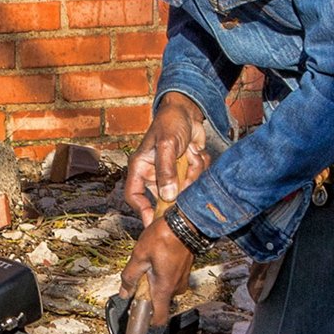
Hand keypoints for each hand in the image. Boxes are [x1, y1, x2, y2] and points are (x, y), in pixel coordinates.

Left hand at [119, 217, 193, 325]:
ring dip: (154, 278)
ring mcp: (182, 279)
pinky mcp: (184, 270)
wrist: (186, 223)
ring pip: (163, 286)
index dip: (149, 323)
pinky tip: (157, 255)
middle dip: (147, 290)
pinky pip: (169, 277)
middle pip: (157, 299)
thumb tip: (124, 292)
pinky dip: (161, 271)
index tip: (139, 320)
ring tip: (149, 259)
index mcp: (164, 288)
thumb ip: (130, 277)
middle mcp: (176, 287)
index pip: (159, 318)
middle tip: (140, 272)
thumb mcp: (139, 256)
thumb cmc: (165, 237)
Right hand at [124, 93, 208, 226]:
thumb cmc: (170, 122)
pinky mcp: (186, 170)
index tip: (154, 223)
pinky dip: (200, 165)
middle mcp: (154, 173)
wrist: (189, 110)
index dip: (142, 211)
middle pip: (165, 196)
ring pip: (184, 188)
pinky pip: (196, 179)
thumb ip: (166, 171)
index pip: (134, 195)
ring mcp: (171, 173)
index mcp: (141, 167)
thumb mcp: (166, 145)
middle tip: (188, 178)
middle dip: (180, 188)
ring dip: (192, 171)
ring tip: (192, 153)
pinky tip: (197, 152)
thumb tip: (168, 197)